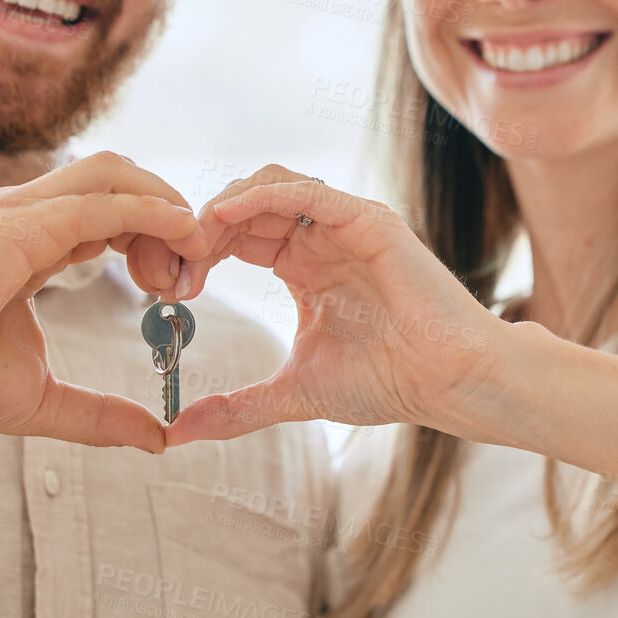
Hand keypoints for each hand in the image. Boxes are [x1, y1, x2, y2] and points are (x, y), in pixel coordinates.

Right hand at [0, 152, 208, 452]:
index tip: (180, 287)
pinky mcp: (15, 224)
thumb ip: (100, 414)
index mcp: (32, 244)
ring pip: (114, 174)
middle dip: (169, 215)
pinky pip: (99, 201)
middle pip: (121, 182)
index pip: (112, 217)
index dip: (157, 241)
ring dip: (165, 204)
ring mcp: (19, 213)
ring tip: (194, 251)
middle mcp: (28, 217)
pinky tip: (182, 234)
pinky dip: (148, 210)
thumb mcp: (42, 400)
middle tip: (195, 271)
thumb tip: (156, 437)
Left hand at [164, 166, 509, 445]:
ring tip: (196, 241)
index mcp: (303, 266)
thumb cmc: (389, 383)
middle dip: (200, 230)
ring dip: (224, 206)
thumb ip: (237, 408)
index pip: (235, 236)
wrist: (449, 383)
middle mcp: (321, 237)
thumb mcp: (294, 393)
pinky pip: (307, 191)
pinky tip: (227, 216)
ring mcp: (344, 224)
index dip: (197, 253)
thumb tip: (177, 432)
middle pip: (244, 205)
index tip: (168, 289)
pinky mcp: (368, 221)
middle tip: (172, 266)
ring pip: (270, 184)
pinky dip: (261, 195)